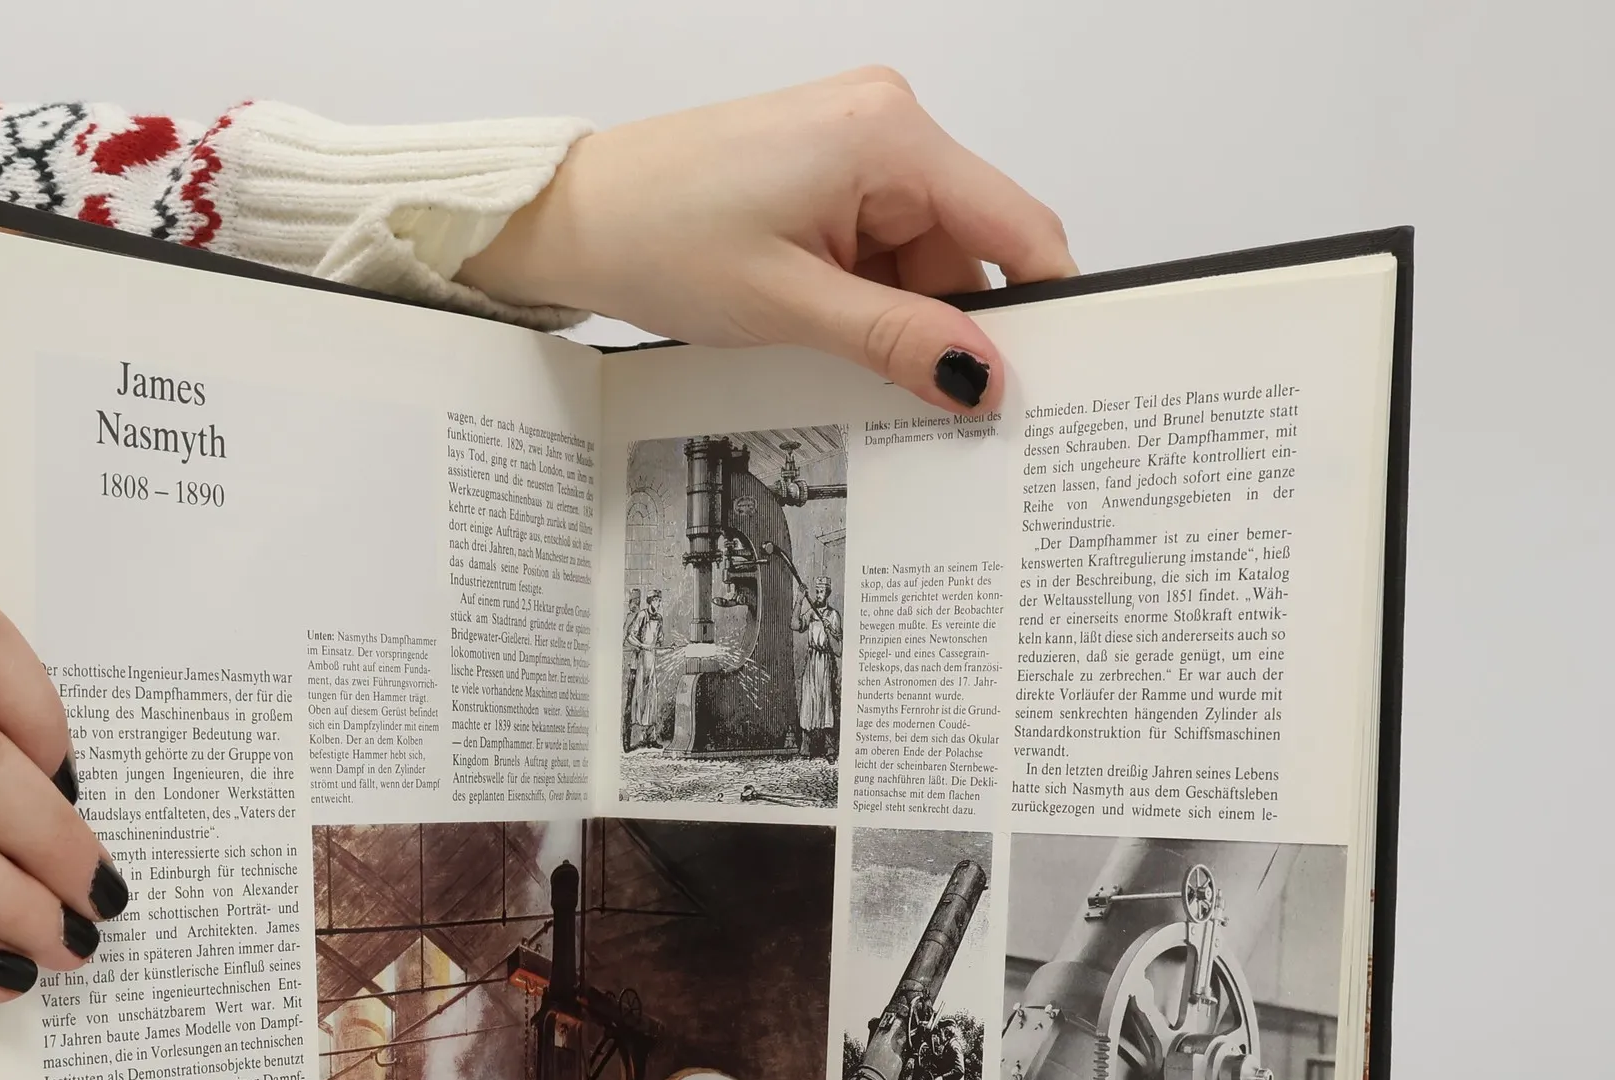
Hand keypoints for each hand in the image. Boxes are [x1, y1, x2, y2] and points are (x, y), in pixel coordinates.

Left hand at [460, 68, 1073, 412]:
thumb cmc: (660, 235)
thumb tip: (981, 379)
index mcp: (891, 135)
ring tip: (850, 362)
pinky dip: (872, 300)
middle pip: (968, 248)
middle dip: (954, 327)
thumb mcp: (792, 306)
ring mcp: (857, 146)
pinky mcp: (828, 174)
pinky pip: (883, 248)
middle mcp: (887, 123)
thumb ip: (898, 342)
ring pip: (924, 257)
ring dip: (902, 319)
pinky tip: (836, 336)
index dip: (1041, 307)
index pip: (1014, 226)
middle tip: (938, 407)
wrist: (576, 217)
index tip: (1052, 379)